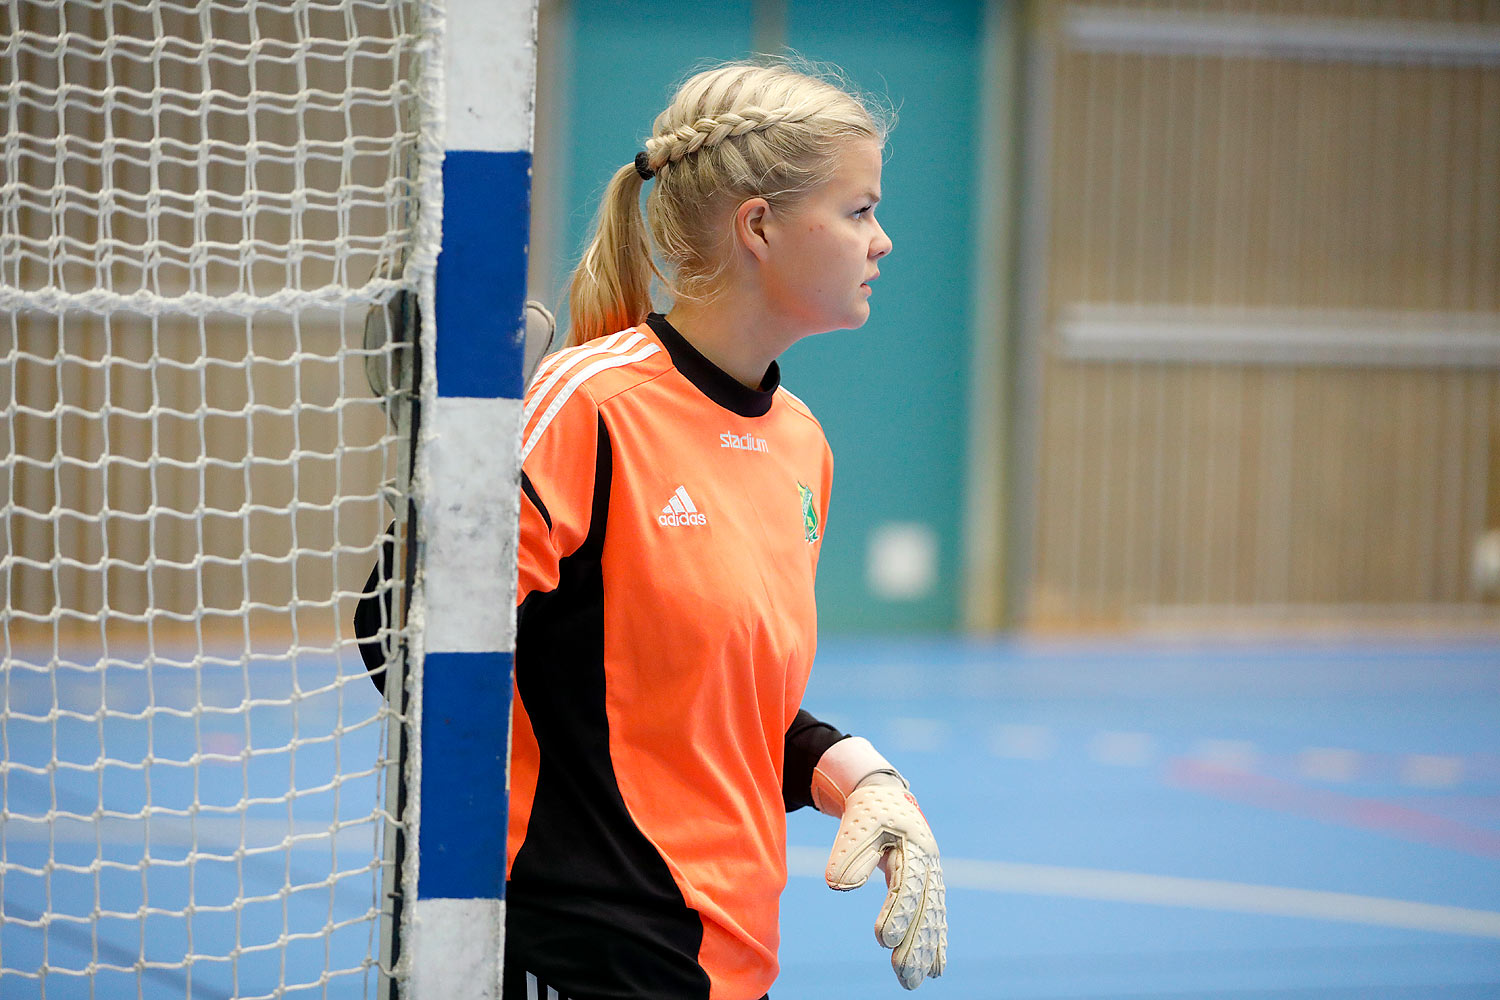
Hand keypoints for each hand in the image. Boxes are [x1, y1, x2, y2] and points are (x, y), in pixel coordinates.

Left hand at [814, 742, 946, 988]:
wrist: (886, 796)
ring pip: (931, 918)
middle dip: (914, 943)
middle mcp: (929, 864)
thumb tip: (839, 886)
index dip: (898, 912)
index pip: (907, 885)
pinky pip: (934, 917)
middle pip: (924, 909)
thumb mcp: (857, 825)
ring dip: (923, 950)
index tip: (884, 940)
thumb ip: (849, 854)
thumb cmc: (869, 811)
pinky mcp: (928, 886)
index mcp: (913, 846)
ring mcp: (932, 876)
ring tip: (912, 981)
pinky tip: (934, 969)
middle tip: (902, 974)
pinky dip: (935, 943)